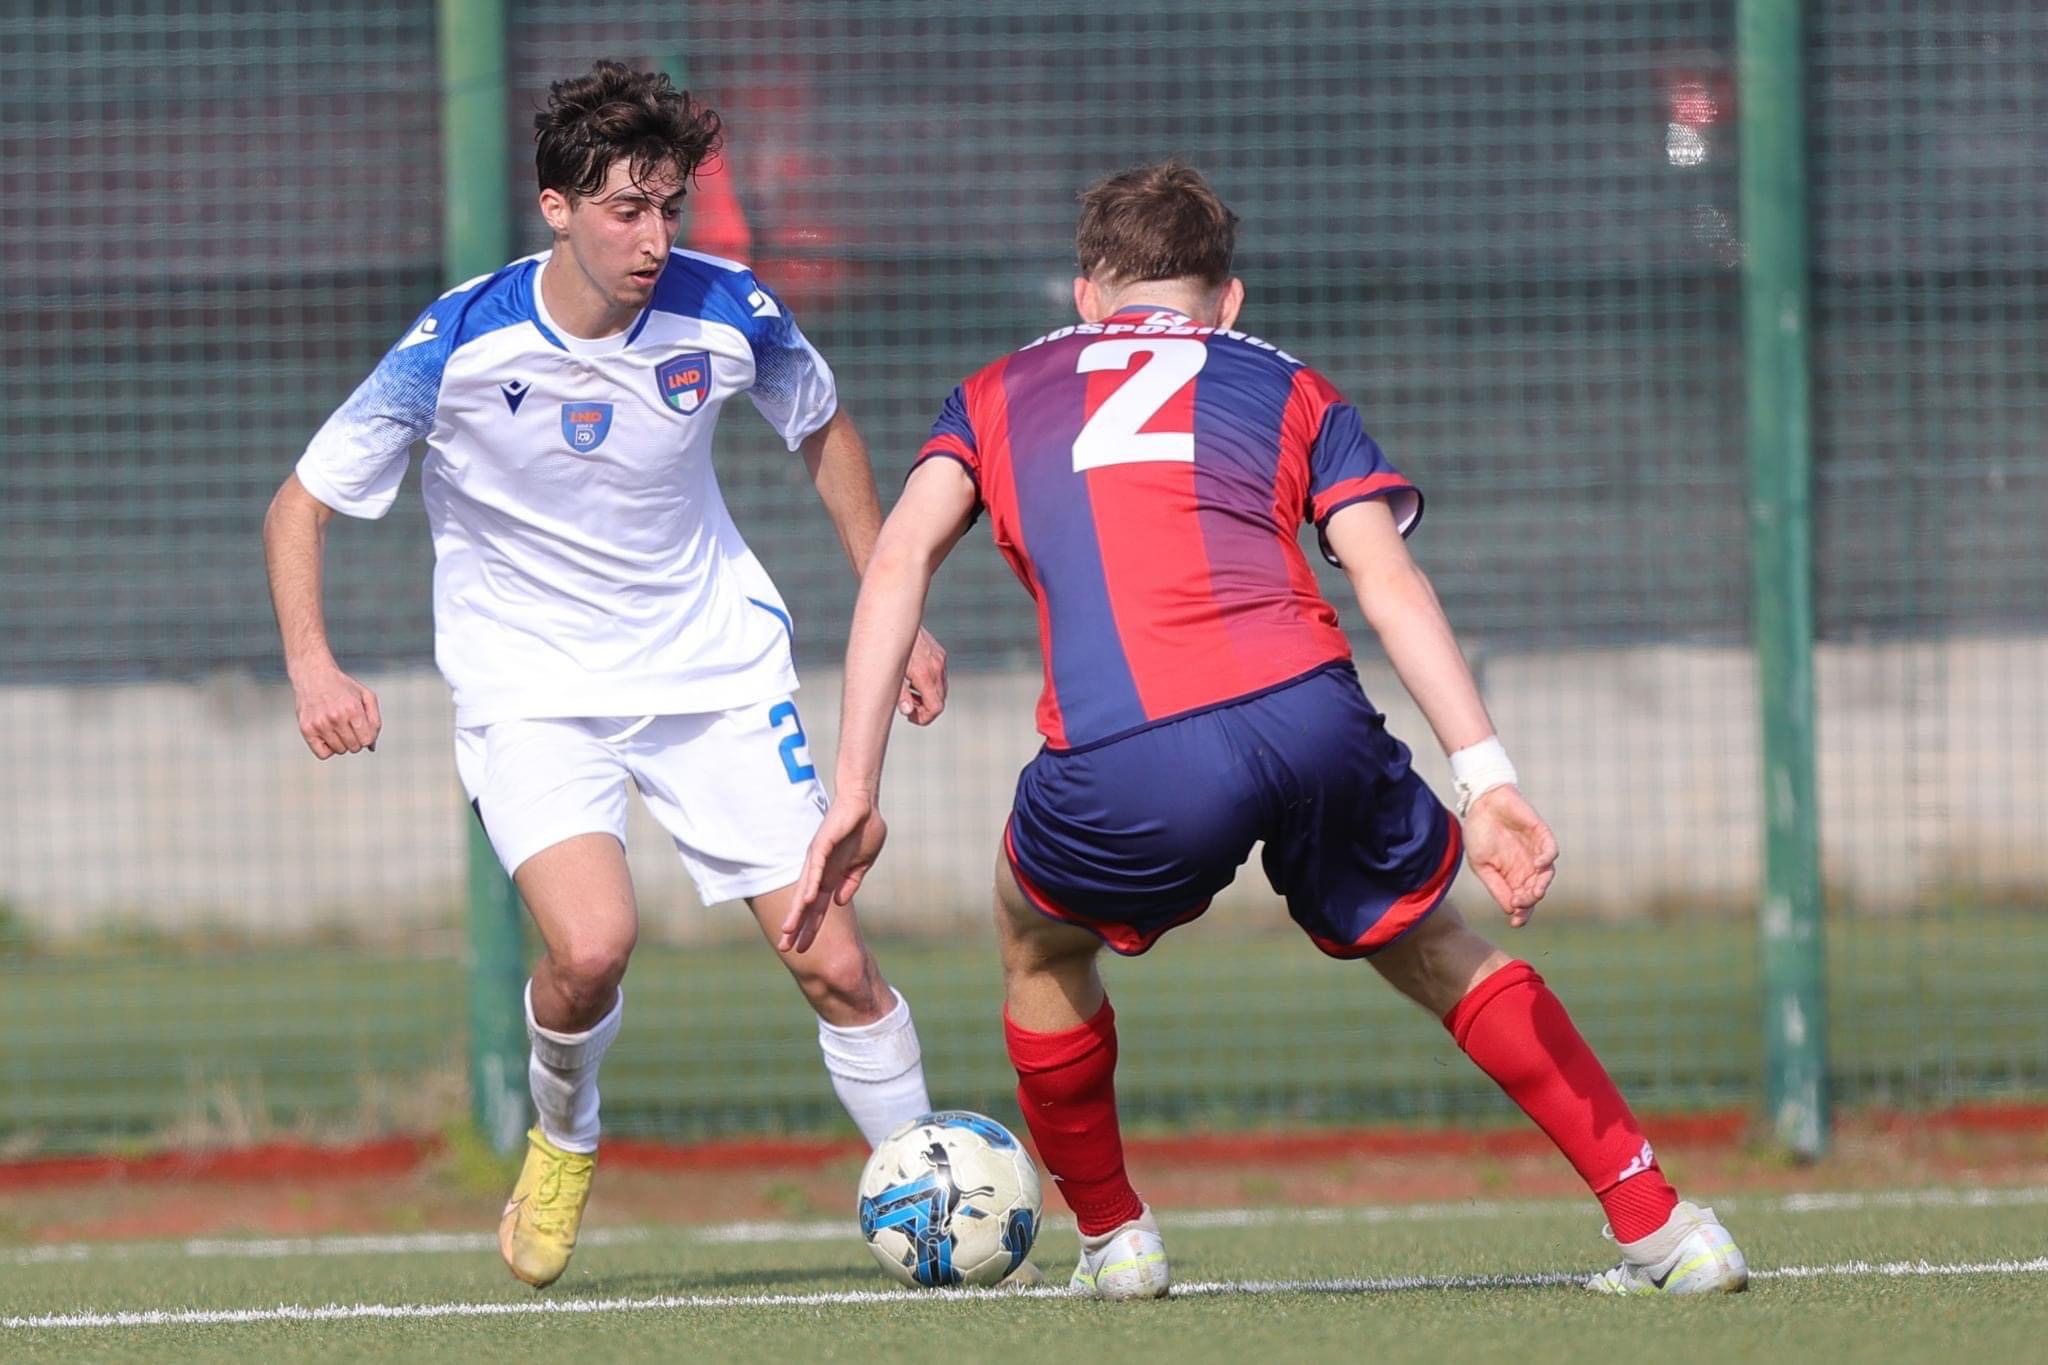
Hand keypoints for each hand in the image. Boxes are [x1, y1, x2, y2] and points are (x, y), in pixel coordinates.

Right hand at [291, 664, 380, 759]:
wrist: (314, 676)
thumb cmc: (343, 687)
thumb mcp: (366, 696)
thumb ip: (375, 721)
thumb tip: (372, 747)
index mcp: (353, 709)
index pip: (367, 740)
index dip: (368, 737)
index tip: (362, 729)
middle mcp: (336, 717)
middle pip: (354, 747)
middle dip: (356, 739)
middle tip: (349, 726)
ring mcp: (319, 724)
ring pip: (340, 751)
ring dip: (342, 743)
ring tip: (337, 727)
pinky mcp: (306, 729)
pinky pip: (322, 754)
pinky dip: (327, 749)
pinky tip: (328, 735)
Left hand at [783, 795, 888, 952]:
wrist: (864, 803)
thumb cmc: (864, 830)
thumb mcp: (861, 865)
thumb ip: (850, 882)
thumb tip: (839, 902)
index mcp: (830, 876)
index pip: (816, 908)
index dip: (809, 927)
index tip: (801, 948)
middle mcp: (819, 870)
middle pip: (805, 904)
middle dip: (796, 926)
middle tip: (784, 948)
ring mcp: (819, 858)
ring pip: (805, 889)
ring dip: (797, 911)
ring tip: (787, 930)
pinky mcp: (822, 844)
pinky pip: (814, 868)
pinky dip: (810, 885)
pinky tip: (804, 901)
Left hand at [898, 627, 947, 725]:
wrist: (893, 618)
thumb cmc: (887, 647)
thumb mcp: (891, 673)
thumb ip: (900, 694)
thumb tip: (907, 712)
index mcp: (924, 675)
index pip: (936, 707)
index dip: (925, 718)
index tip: (911, 717)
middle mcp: (936, 667)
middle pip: (940, 700)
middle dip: (925, 708)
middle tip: (908, 706)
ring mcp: (940, 660)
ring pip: (941, 689)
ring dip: (928, 696)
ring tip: (908, 692)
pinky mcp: (940, 654)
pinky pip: (940, 676)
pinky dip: (930, 684)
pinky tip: (913, 679)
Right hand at [1461, 786, 1557, 926]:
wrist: (1481, 803)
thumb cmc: (1478, 833)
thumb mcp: (1481, 865)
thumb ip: (1496, 886)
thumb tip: (1511, 910)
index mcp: (1511, 876)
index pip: (1522, 900)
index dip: (1522, 913)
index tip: (1516, 922)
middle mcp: (1526, 867)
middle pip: (1535, 890)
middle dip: (1530, 901)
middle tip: (1522, 904)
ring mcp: (1535, 851)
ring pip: (1546, 874)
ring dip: (1542, 885)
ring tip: (1535, 892)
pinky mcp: (1541, 835)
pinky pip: (1551, 850)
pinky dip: (1548, 859)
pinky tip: (1539, 864)